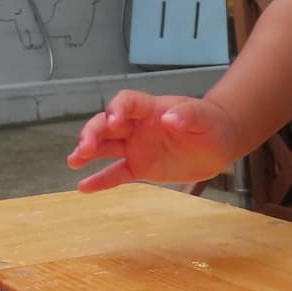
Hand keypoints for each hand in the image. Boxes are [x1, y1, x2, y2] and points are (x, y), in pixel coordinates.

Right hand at [67, 92, 236, 192]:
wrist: (218, 143)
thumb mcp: (203, 118)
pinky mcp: (139, 167)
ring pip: (105, 146)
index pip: (126, 102)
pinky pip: (116, 173)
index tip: (114, 122)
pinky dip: (100, 180)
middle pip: (106, 124)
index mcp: (149, 108)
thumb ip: (187, 116)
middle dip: (93, 133)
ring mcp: (135, 147)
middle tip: (84, 148)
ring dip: (87, 151)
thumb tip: (169, 118)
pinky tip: (83, 187)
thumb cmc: (210, 123)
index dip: (117, 110)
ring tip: (73, 161)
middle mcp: (136, 126)